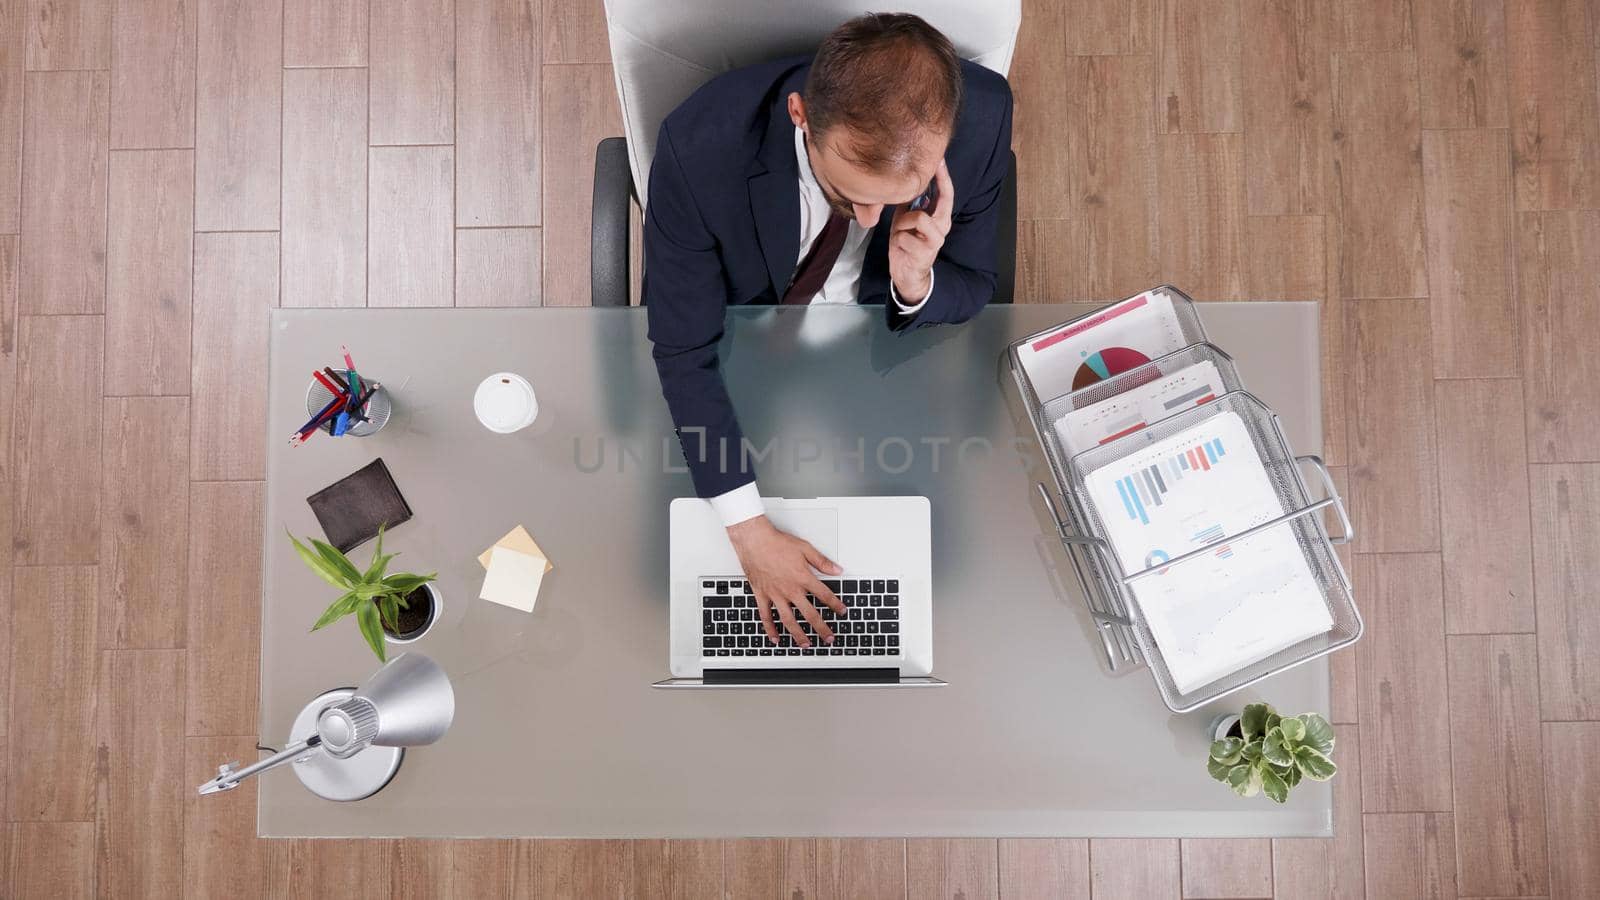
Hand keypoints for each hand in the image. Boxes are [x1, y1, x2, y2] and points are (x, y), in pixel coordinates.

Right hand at [726, 515, 844, 646]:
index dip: (836, 605)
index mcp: (803, 578)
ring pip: (789, 620)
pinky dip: (770, 629)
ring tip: (806, 645)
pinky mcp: (762, 595)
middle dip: (822, 628)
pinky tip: (776, 638)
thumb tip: (837, 570)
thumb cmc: (777, 543)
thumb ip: (822, 562)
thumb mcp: (805, 548)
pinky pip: (766, 616)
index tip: (842, 612)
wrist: (755, 540)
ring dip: (798, 635)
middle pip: (810, 614)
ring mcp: (776, 595)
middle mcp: (790, 590)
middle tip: (829, 638)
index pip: (824, 596)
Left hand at [888, 158, 953, 302]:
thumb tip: (902, 182)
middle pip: (942, 200)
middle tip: (915, 193)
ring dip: (902, 224)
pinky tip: (900, 247)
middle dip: (931, 191)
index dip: (944, 176)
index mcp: (940, 218)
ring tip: (900, 233)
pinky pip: (905, 236)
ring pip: (918, 217)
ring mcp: (936, 240)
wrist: (907, 274)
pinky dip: (897, 240)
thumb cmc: (907, 244)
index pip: (947, 193)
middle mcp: (942, 227)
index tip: (939, 159)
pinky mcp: (925, 252)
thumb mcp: (906, 219)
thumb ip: (909, 203)